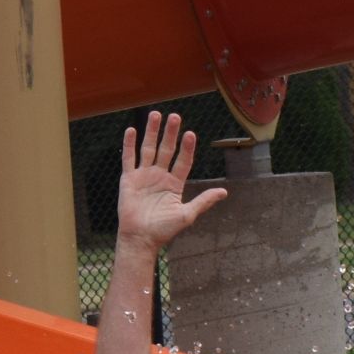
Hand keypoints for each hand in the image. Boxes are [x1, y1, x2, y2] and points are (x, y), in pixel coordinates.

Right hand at [117, 110, 226, 253]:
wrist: (141, 238)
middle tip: (175, 116)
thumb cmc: (164, 230)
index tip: (190, 134)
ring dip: (151, 132)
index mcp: (174, 184)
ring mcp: (144, 176)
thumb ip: (203, 201)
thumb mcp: (187, 215)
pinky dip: (129, 145)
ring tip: (156, 115)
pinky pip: (129, 158)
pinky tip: (132, 130)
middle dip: (170, 133)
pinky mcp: (129, 179)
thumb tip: (224, 192)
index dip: (187, 148)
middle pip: (166, 150)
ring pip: (148, 149)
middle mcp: (160, 176)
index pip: (183, 161)